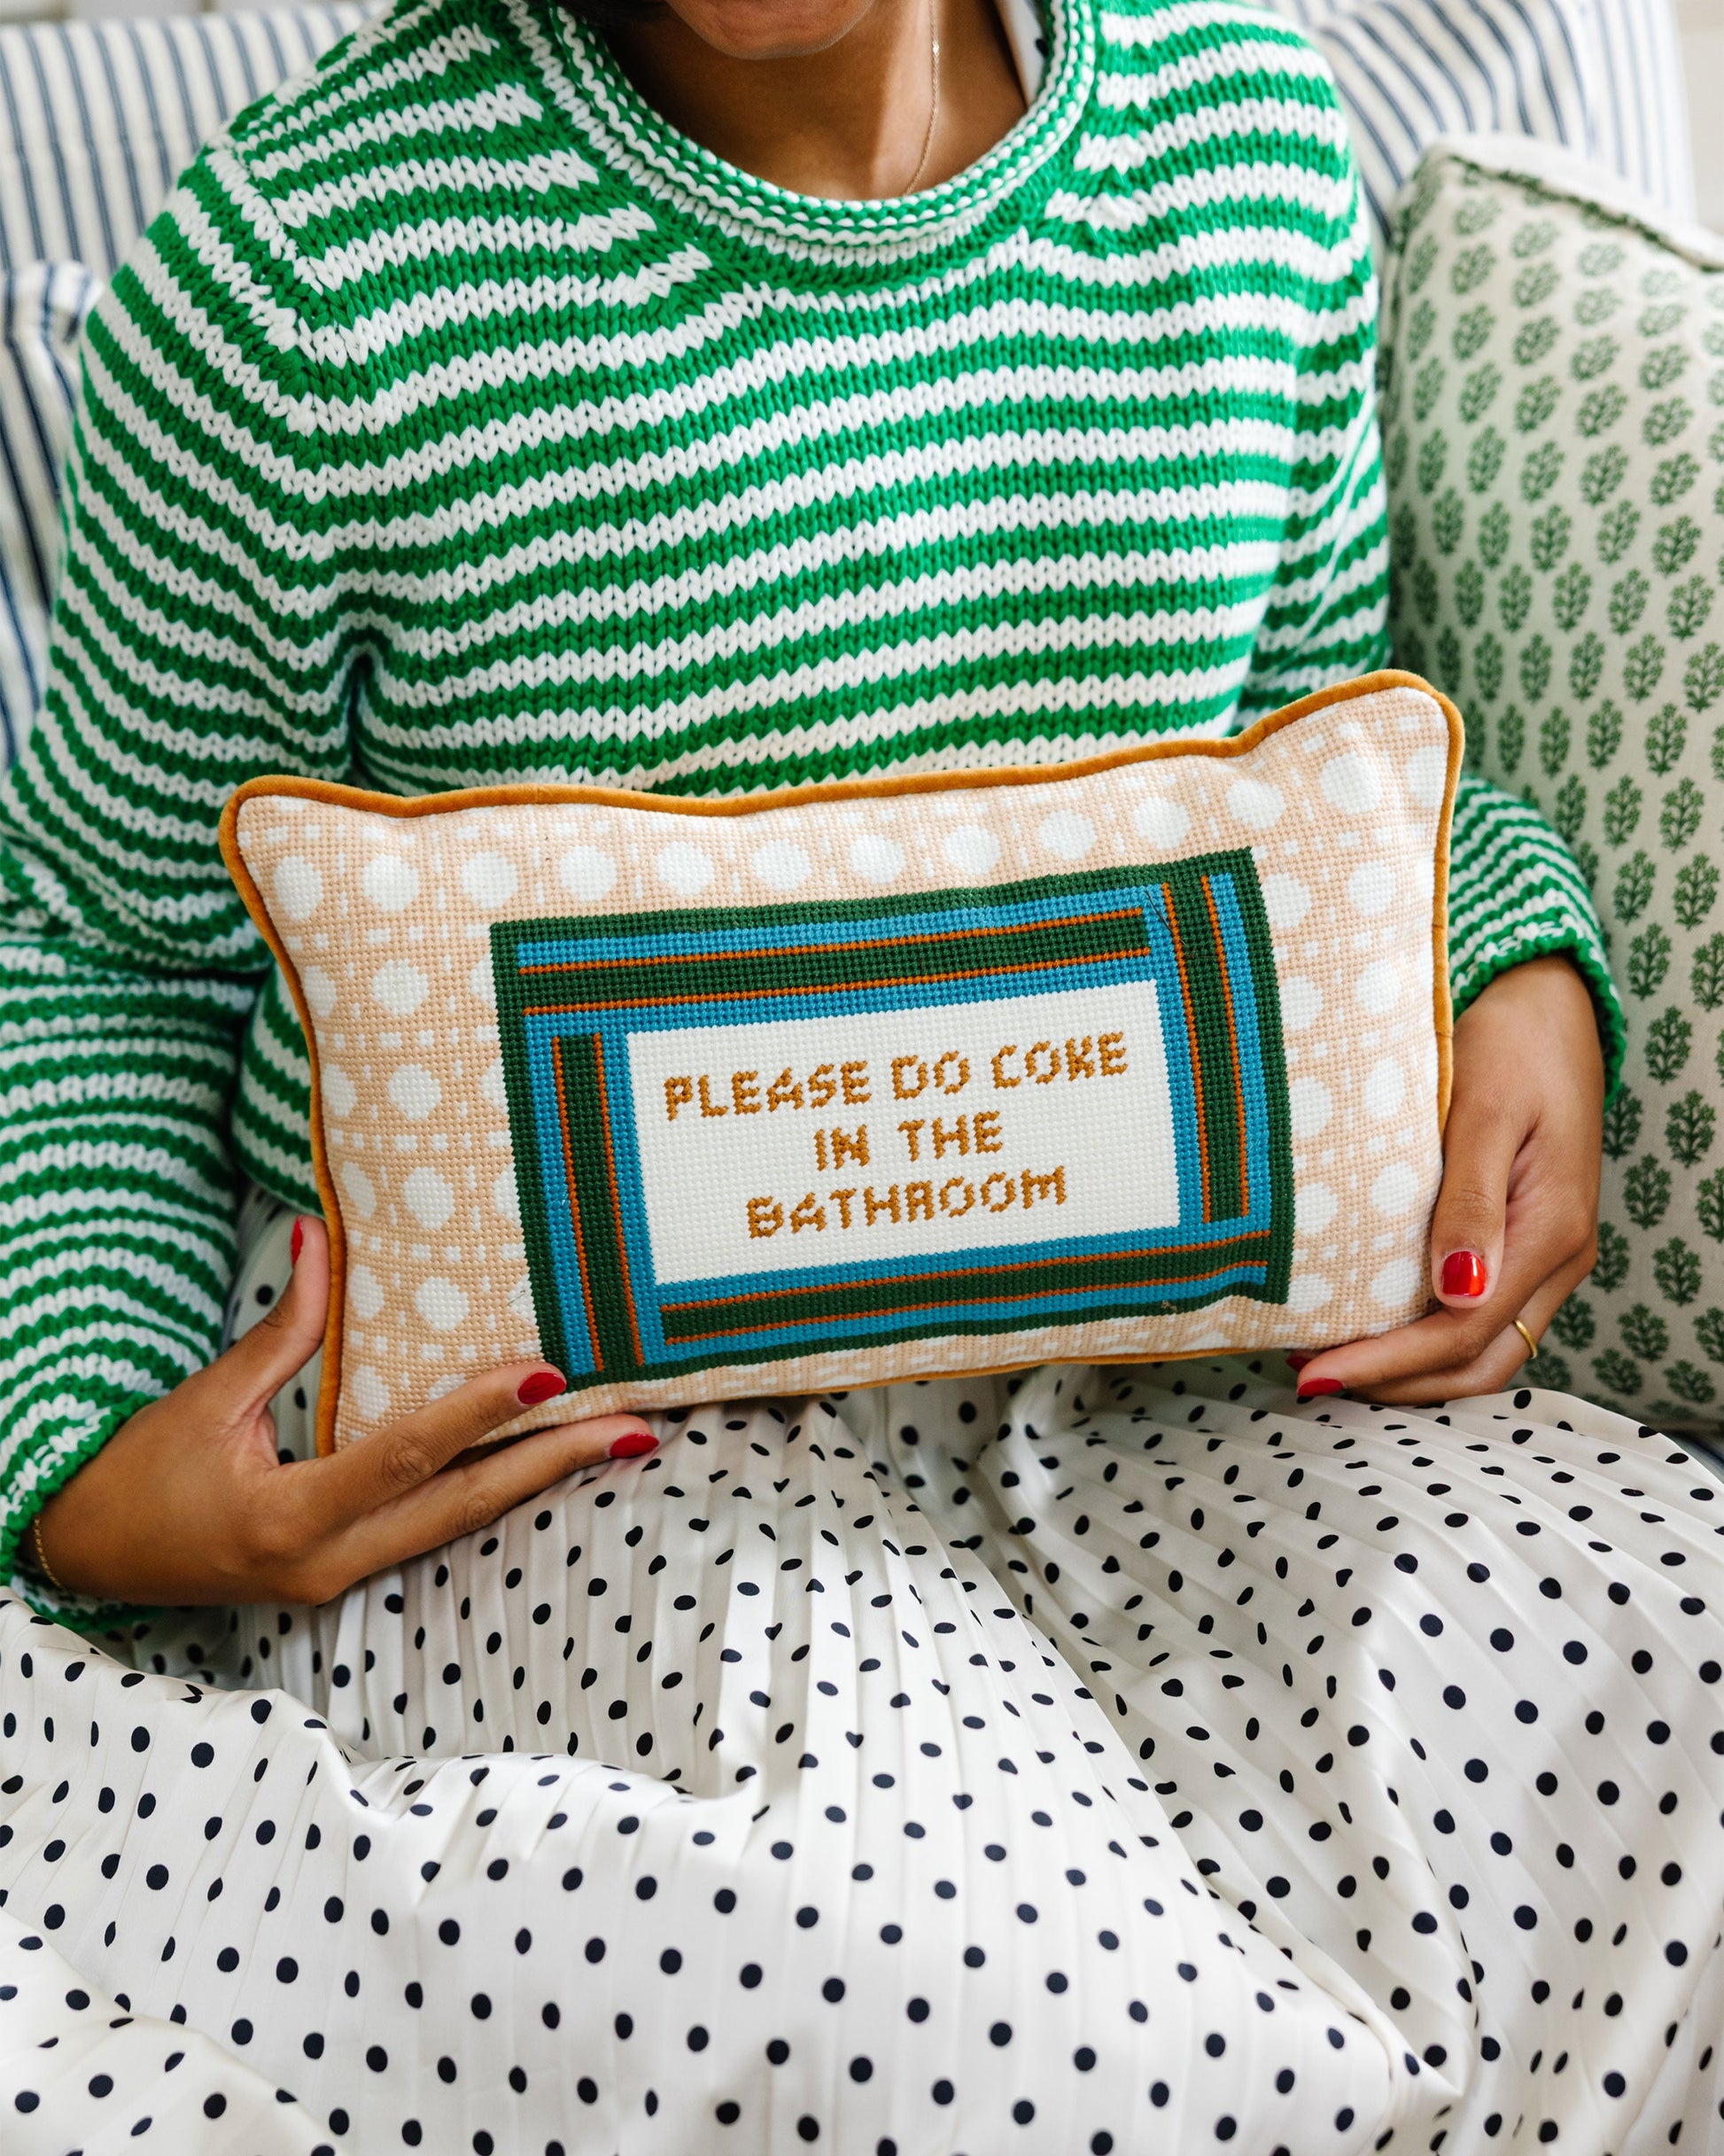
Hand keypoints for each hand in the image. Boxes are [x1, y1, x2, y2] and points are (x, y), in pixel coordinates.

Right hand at [30, 1217, 654, 1606]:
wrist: (86, 1559)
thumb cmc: (136, 1477)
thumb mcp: (206, 1400)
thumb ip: (279, 1329)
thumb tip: (320, 1236)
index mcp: (289, 1518)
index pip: (405, 1457)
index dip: (479, 1413)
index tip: (549, 1372)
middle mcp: (328, 1562)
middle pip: (462, 1508)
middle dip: (553, 1465)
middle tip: (635, 1429)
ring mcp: (340, 1581)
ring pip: (458, 1526)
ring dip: (535, 1481)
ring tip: (613, 1442)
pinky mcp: (343, 1575)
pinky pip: (432, 1531)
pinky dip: (489, 1493)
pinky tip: (538, 1463)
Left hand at [1290, 954, 1603, 1404]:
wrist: (1546, 1007)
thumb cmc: (1510, 1045)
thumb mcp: (1485, 1111)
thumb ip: (1471, 1200)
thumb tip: (1457, 1290)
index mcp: (1552, 1232)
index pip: (1464, 1330)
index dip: (1390, 1363)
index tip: (1317, 1371)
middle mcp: (1556, 1260)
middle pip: (1477, 1360)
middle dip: (1395, 1383)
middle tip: (1310, 1377)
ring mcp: (1542, 1257)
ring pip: (1479, 1349)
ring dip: (1408, 1369)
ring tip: (1327, 1360)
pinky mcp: (1520, 1243)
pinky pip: (1478, 1317)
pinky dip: (1422, 1338)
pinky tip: (1367, 1324)